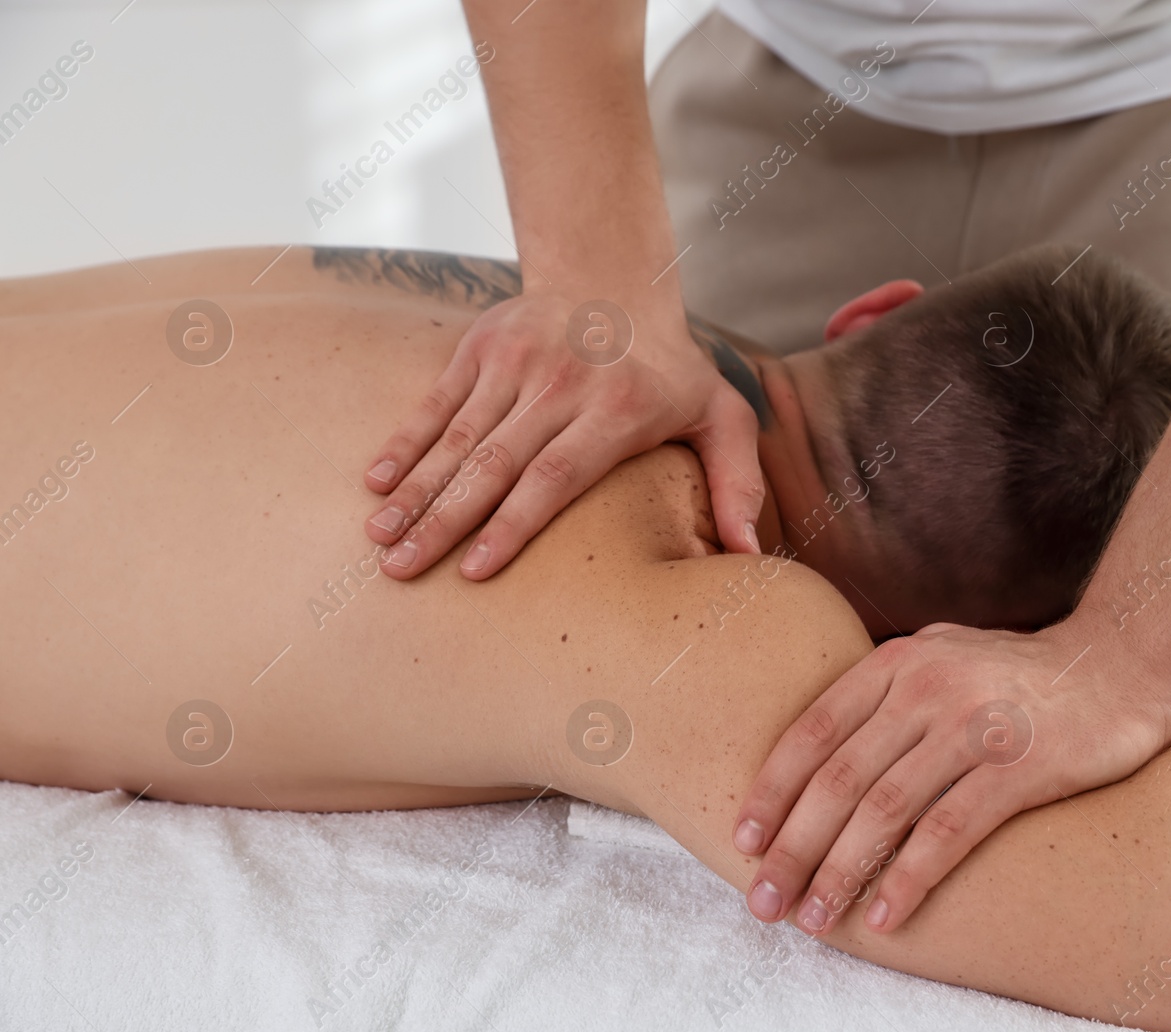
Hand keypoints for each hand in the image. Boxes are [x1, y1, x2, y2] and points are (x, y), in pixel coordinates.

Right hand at [363, 288, 763, 577]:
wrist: (616, 278)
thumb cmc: (671, 370)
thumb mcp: (720, 416)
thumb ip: (737, 485)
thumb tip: (751, 557)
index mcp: (616, 411)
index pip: (554, 476)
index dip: (513, 525)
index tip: (474, 570)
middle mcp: (561, 385)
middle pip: (494, 463)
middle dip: (444, 520)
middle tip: (401, 570)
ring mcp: (515, 361)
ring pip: (457, 436)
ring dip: (414, 489)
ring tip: (380, 539)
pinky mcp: (481, 345)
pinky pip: (436, 402)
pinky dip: (405, 442)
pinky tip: (376, 484)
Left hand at [731, 621, 1169, 935]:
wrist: (1124, 666)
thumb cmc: (1023, 672)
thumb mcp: (942, 653)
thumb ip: (887, 686)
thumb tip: (822, 742)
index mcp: (898, 662)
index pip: (813, 731)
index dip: (773, 790)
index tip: (744, 841)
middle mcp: (926, 688)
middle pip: (837, 779)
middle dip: (792, 847)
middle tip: (763, 900)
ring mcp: (972, 727)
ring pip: (883, 811)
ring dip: (838, 871)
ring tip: (812, 919)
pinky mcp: (1018, 768)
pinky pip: (947, 833)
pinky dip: (909, 879)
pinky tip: (884, 917)